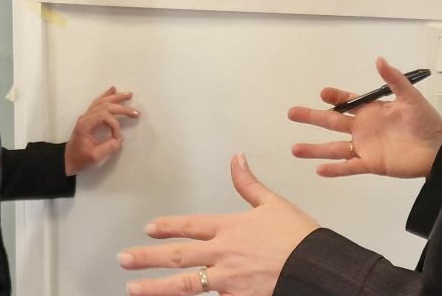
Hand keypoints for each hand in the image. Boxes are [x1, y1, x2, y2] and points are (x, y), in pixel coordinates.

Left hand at [65, 86, 138, 174]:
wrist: (67, 159)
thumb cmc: (80, 158)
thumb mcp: (95, 156)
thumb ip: (109, 147)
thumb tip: (120, 139)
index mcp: (86, 125)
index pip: (104, 116)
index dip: (115, 125)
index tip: (117, 138)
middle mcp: (85, 117)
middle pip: (105, 106)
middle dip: (121, 108)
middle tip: (136, 112)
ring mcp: (86, 115)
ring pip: (102, 102)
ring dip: (116, 98)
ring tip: (128, 95)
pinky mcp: (88, 117)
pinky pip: (97, 103)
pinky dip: (106, 96)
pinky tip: (113, 90)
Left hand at [118, 154, 317, 295]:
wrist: (317, 267)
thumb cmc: (300, 237)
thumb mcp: (274, 204)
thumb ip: (248, 184)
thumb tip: (236, 159)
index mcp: (231, 228)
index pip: (191, 226)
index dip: (167, 227)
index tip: (148, 228)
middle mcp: (224, 254)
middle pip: (178, 255)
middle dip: (147, 257)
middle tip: (123, 258)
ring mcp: (229, 281)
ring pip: (186, 285)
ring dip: (156, 287)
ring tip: (133, 288)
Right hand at [286, 57, 441, 178]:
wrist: (439, 150)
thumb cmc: (426, 122)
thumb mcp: (410, 97)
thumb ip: (393, 80)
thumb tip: (379, 60)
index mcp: (371, 110)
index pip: (346, 103)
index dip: (334, 98)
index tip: (323, 94)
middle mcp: (363, 128)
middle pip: (332, 122)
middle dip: (312, 117)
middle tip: (292, 113)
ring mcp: (365, 147)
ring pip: (334, 148)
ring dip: (315, 148)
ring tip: (294, 149)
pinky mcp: (371, 164)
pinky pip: (349, 167)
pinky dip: (335, 169)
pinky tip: (318, 170)